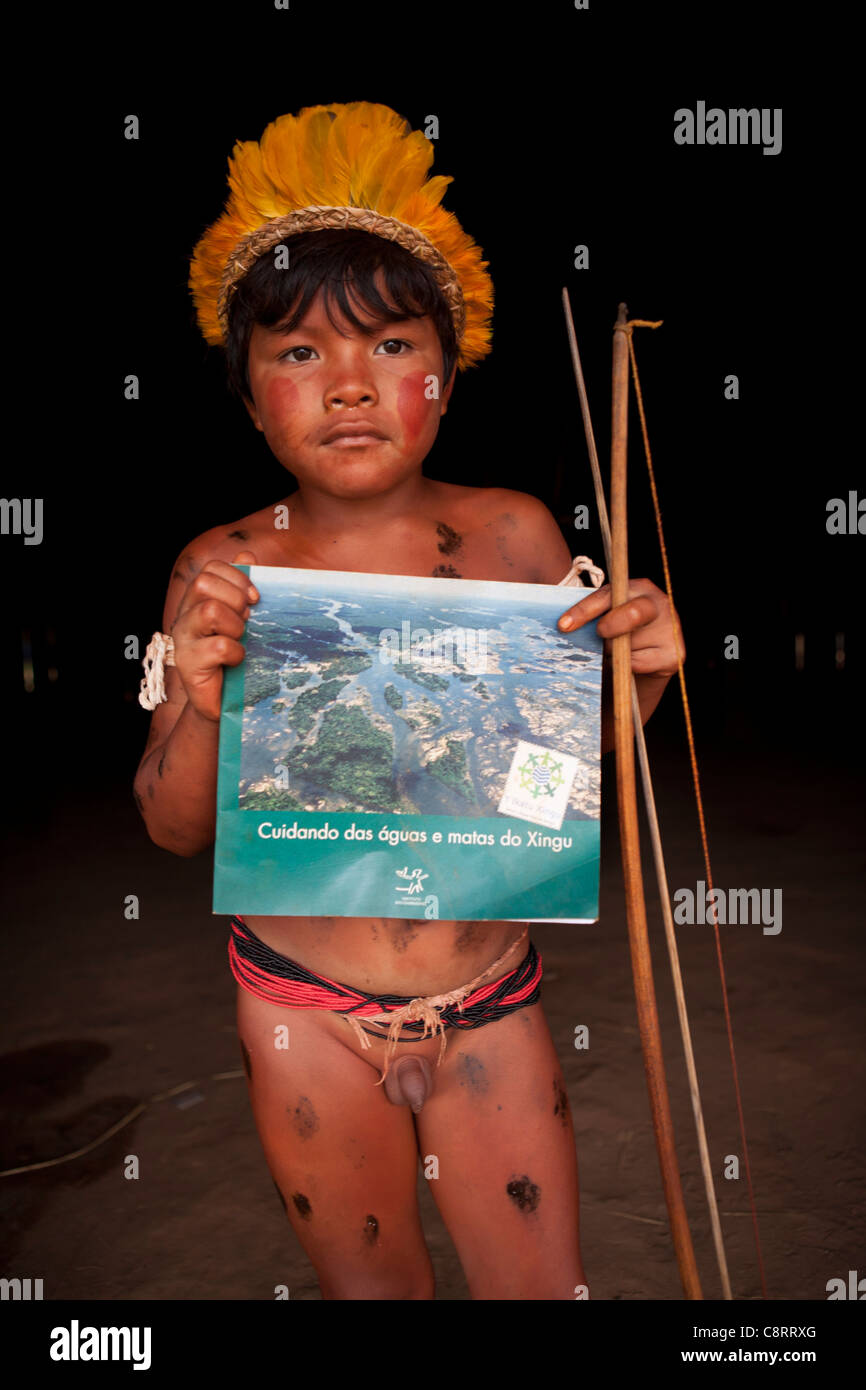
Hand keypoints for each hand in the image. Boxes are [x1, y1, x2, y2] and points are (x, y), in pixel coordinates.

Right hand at [171, 550, 258, 720]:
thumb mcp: (244, 620)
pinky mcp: (188, 665)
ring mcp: (183, 640)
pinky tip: (236, 661)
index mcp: (198, 600)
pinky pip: (218, 646)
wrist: (227, 702)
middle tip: (246, 621)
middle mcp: (185, 616)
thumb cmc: (237, 657)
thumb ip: (243, 588)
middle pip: (203, 583)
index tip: (255, 599)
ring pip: (209, 610)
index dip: (237, 578)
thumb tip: (246, 556)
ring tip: (240, 639)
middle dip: (235, 598)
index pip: (210, 569)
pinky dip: (236, 652)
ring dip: (235, 625)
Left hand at [556, 577, 683, 679]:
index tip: (564, 625)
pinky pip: (639, 663)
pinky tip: (629, 662)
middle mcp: (658, 603)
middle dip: (609, 628)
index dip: (584, 611)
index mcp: (638, 587)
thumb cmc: (620, 632)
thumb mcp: (606, 616)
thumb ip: (594, 615)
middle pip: (632, 614)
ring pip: (630, 645)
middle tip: (599, 636)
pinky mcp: (674, 654)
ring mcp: (670, 628)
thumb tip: (565, 626)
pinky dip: (627, 666)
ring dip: (614, 652)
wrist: (648, 657)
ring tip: (615, 651)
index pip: (608, 595)